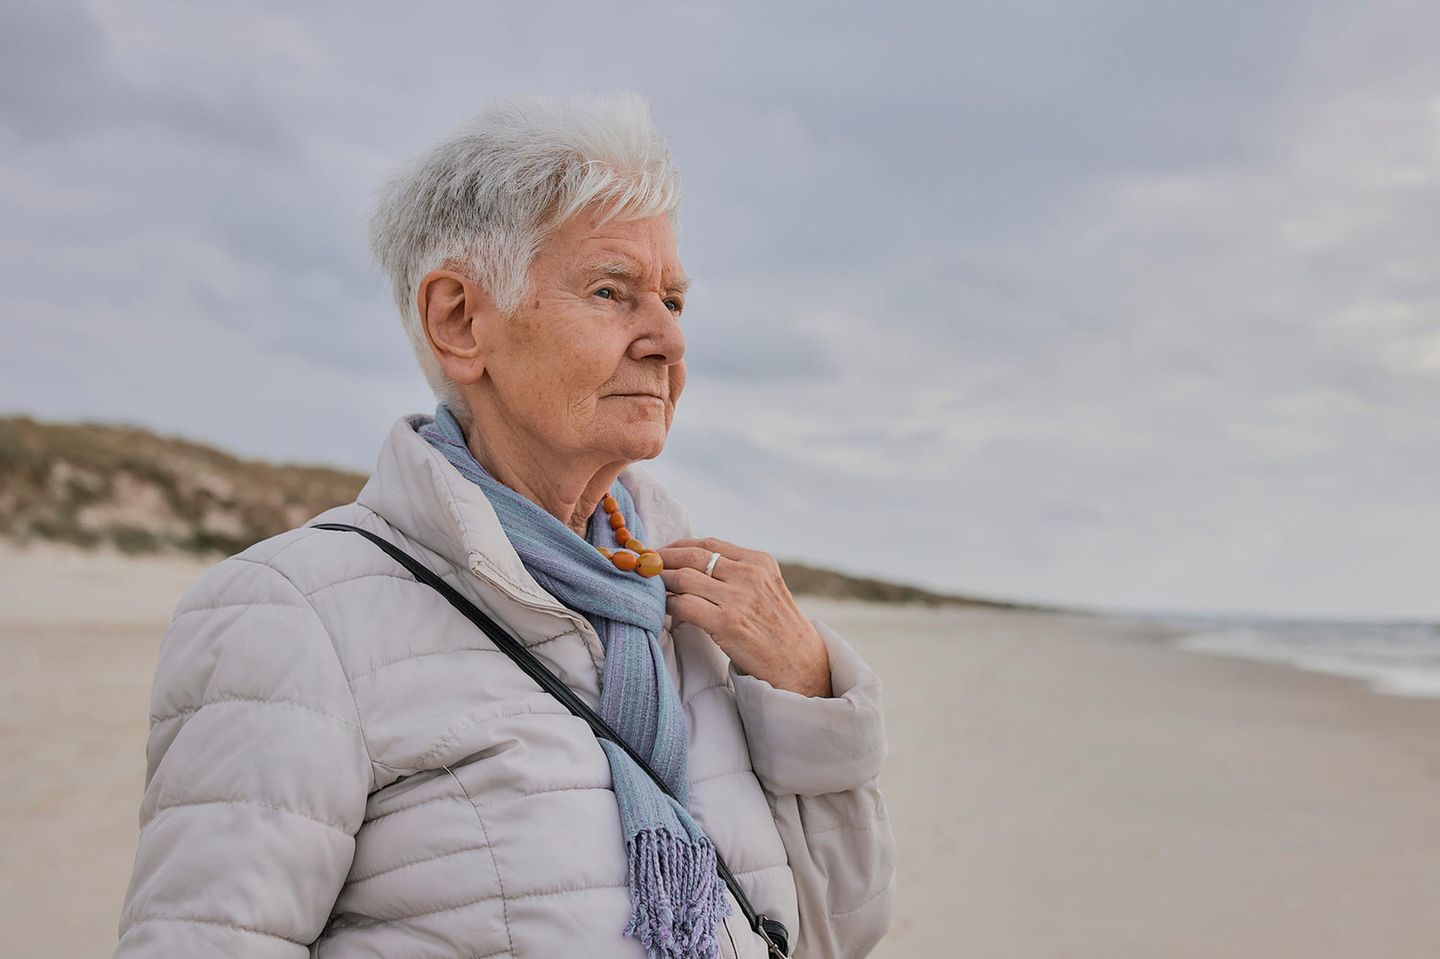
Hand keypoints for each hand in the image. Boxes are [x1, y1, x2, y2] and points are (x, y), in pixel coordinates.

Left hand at [657, 537, 832, 697]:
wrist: (799, 664)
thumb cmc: (777, 629)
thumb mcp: (767, 588)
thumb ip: (739, 572)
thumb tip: (694, 564)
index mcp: (759, 561)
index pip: (709, 544)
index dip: (679, 546)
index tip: (662, 552)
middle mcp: (749, 574)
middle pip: (692, 556)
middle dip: (662, 559)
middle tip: (644, 566)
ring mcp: (737, 598)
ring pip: (683, 578)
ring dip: (661, 582)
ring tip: (650, 587)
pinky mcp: (725, 623)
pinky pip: (684, 605)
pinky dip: (668, 605)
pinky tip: (663, 610)